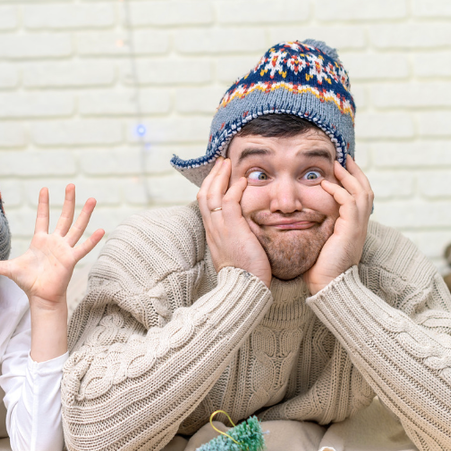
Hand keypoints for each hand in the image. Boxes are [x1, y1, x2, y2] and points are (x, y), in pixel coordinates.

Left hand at [0, 185, 104, 308]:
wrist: (41, 296)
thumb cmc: (29, 282)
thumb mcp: (10, 270)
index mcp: (41, 240)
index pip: (42, 217)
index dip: (43, 204)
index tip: (44, 188)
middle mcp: (55, 242)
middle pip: (63, 217)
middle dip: (67, 201)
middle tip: (71, 185)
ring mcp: (64, 249)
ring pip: (76, 227)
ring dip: (84, 214)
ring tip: (92, 199)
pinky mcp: (71, 259)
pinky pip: (83, 247)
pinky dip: (92, 240)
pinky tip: (101, 230)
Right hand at [197, 157, 271, 286]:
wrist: (244, 288)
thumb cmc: (246, 274)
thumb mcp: (236, 253)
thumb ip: (237, 238)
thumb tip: (246, 231)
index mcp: (213, 234)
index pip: (205, 204)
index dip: (210, 187)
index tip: (218, 176)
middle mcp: (213, 228)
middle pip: (204, 194)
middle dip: (212, 176)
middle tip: (221, 162)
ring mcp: (220, 228)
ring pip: (212, 194)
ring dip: (220, 176)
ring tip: (228, 163)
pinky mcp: (232, 228)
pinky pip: (229, 202)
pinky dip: (234, 189)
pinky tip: (242, 180)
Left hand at [303, 155, 373, 294]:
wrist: (328, 286)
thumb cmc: (320, 269)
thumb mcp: (321, 243)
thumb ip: (318, 229)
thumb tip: (302, 219)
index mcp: (354, 227)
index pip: (359, 198)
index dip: (352, 182)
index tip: (341, 169)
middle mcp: (360, 225)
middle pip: (366, 190)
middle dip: (355, 172)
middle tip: (345, 158)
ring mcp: (358, 227)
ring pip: (361, 192)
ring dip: (349, 176)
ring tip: (337, 164)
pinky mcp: (351, 230)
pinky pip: (349, 203)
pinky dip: (339, 191)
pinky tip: (326, 184)